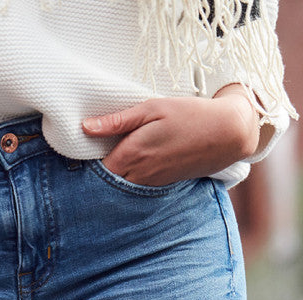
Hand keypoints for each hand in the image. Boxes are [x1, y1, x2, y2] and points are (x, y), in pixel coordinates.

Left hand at [82, 91, 261, 185]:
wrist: (225, 134)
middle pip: (107, 181)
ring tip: (107, 161)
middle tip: (87, 158)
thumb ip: (118, 120)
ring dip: (113, 177)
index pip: (97, 168)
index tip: (78, 150)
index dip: (85, 162)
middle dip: (96, 173)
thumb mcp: (152, 108)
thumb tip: (86, 127)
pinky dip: (129, 180)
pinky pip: (137, 187)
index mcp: (132, 153)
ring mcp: (151, 183)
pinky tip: (129, 166)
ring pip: (121, 187)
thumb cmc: (188, 115)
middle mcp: (139, 174)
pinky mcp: (161, 184)